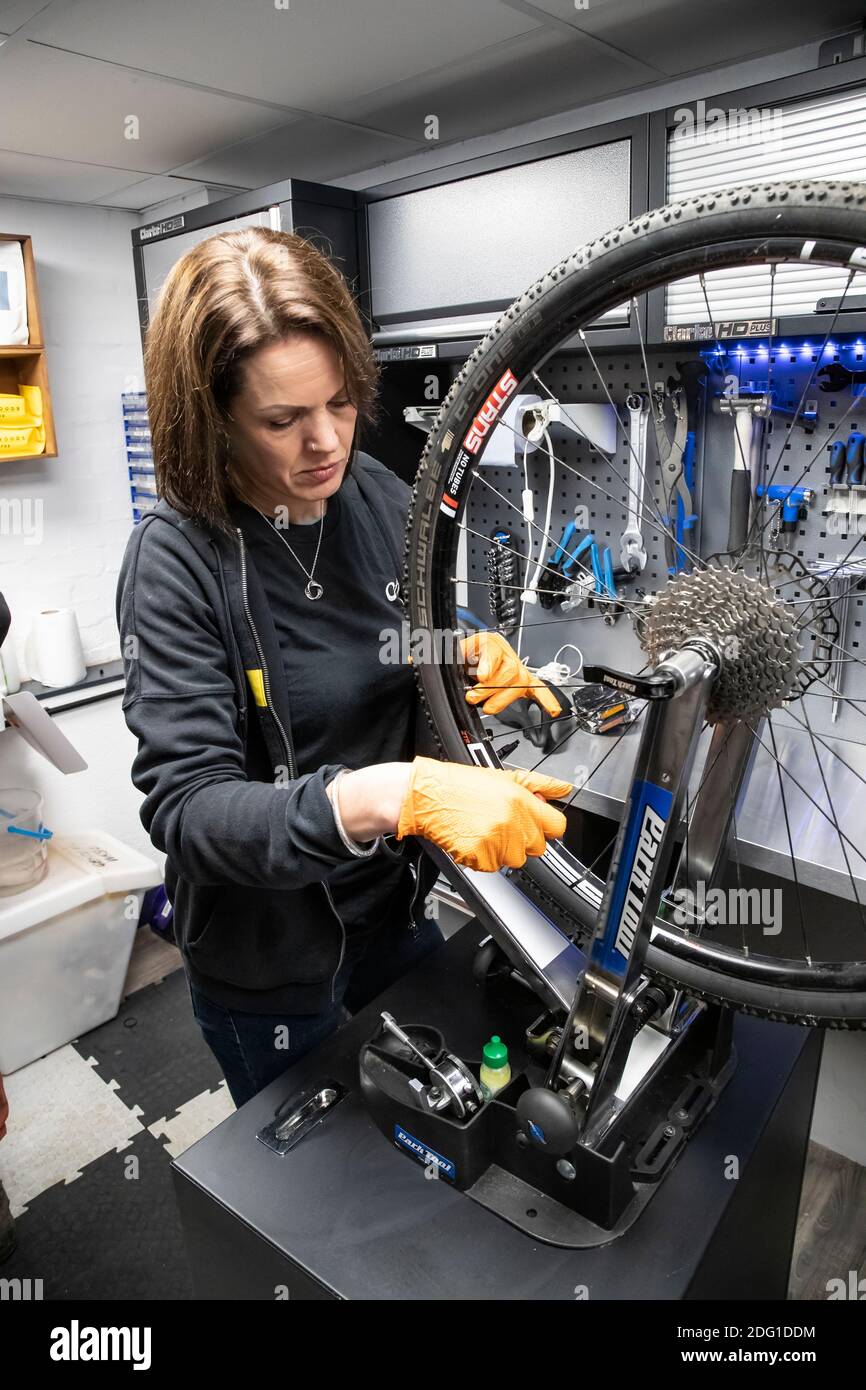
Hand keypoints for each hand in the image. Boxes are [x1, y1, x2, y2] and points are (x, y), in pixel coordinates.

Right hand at [396, 756, 572, 871]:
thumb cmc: (461, 786)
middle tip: (503, 824)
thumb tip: (563, 789)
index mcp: (521, 802)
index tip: (537, 825)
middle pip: (537, 847)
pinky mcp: (480, 857)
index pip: (557, 826)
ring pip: (515, 859)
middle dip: (523, 838)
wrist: (427, 796)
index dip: (547, 826)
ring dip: (503, 850)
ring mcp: (497, 842)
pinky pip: (492, 866)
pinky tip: (474, 838)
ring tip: (485, 829)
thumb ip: (539, 784)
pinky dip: (484, 858)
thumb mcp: (504, 777)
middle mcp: (513, 823)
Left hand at [459, 631, 561, 718]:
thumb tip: (447, 660)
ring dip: (503, 698)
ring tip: (487, 706)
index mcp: (489, 641)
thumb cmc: (464, 656)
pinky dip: (546, 699)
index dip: (489, 664)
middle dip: (490, 688)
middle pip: (509, 670)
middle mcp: (507, 653)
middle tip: (474, 697)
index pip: (494, 651)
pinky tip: (552, 709)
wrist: (470, 658)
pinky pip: (538, 689)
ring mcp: (517, 668)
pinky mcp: (524, 682)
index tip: (481, 676)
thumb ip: (451, 656)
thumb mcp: (454, 653)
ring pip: (520, 682)